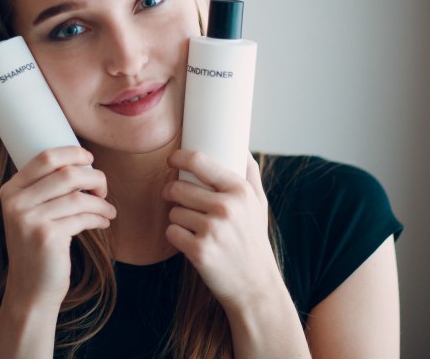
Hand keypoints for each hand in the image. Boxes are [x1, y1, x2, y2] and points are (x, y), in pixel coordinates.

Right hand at [0, 146, 115, 314]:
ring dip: (101, 202)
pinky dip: (99, 217)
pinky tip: (104, 221)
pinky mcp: (47, 236)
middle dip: (94, 177)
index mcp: (11, 190)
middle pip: (67, 174)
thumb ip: (48, 188)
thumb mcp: (34, 212)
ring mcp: (29, 220)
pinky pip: (83, 217)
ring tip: (109, 210)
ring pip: (78, 197)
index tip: (90, 159)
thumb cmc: (39, 245)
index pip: (46, 157)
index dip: (73, 153)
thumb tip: (84, 161)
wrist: (31, 289)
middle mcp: (15, 202)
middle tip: (103, 189)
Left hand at [163, 150, 279, 311]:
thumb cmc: (253, 240)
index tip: (172, 159)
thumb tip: (241, 144)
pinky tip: (192, 243)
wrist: (255, 286)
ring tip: (195, 228)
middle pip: (178, 187)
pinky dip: (176, 237)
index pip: (199, 161)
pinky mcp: (199, 251)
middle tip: (178, 200)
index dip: (179, 157)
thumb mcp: (259, 204)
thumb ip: (250, 173)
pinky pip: (171, 232)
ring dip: (177, 218)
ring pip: (173, 211)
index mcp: (240, 190)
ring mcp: (213, 230)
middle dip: (172, 193)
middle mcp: (227, 207)